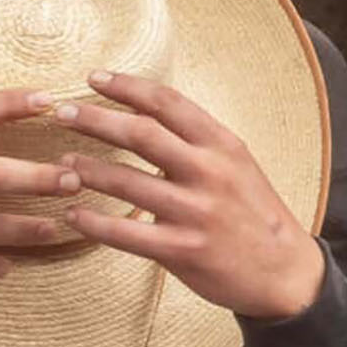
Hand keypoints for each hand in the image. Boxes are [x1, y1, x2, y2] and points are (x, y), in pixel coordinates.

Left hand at [53, 71, 325, 319]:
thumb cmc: (253, 211)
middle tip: (62, 111)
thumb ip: (197, 140)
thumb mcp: (236, 163)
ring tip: (62, 163)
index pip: (167, 102)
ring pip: (126, 182)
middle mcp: (208, 171)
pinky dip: (94, 223)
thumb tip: (146, 111)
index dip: (126, 86)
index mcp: (221, 144)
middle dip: (95, 119)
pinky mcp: (182, 250)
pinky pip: (126, 234)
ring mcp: (195, 211)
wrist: (284, 270)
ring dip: (87, 170)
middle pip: (140, 134)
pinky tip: (73, 214)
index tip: (93, 77)